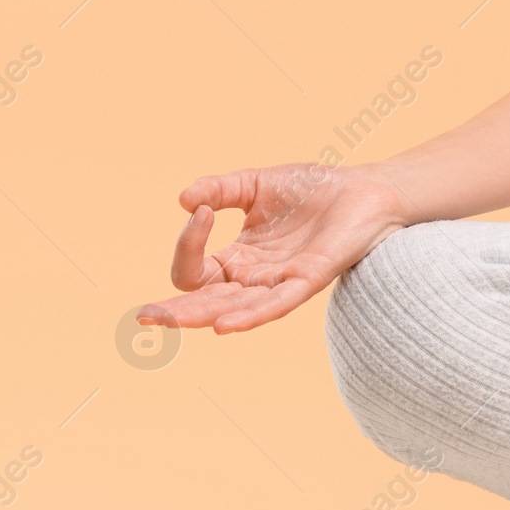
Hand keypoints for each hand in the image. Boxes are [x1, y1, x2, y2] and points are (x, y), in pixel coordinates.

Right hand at [138, 163, 414, 333]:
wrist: (365, 188)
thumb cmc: (314, 190)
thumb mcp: (255, 184)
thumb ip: (220, 190)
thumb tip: (183, 199)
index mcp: (239, 259)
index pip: (195, 269)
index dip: (188, 243)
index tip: (202, 209)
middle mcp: (255, 279)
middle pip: (206, 303)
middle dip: (174, 312)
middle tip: (144, 317)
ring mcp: (280, 283)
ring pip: (233, 310)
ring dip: (201, 317)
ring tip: (169, 322)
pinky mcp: (308, 280)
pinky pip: (275, 305)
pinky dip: (250, 316)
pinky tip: (224, 326)